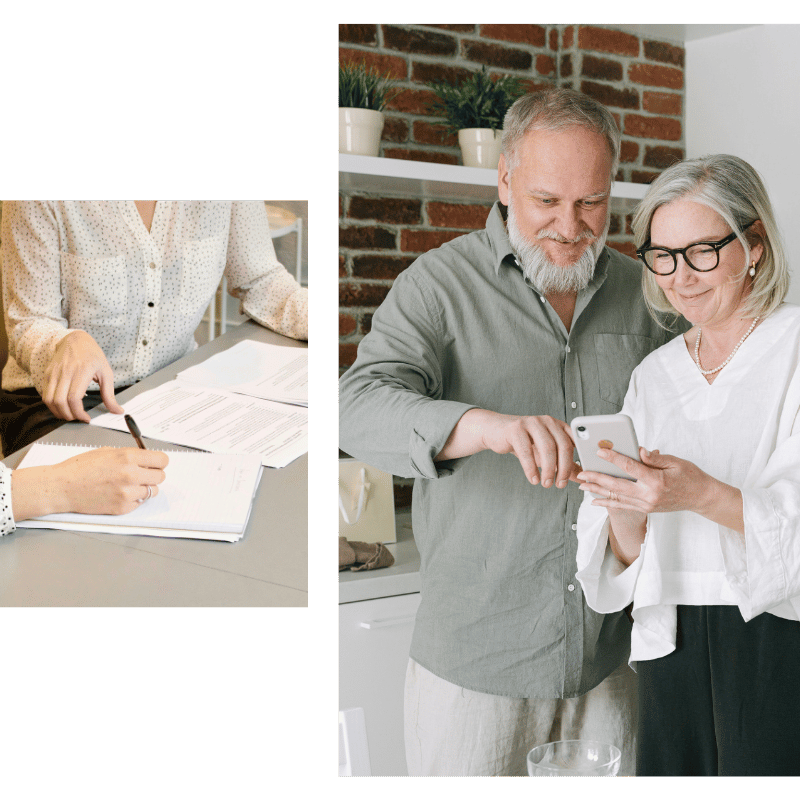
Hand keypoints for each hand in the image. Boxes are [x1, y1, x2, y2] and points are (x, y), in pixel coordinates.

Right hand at [43, 330, 124, 421]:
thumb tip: (118, 411)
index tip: (86, 418)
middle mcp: (65, 372)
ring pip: (49, 400)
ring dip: (58, 412)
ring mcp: (54, 373)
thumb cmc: (93, 356)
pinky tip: (62, 406)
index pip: (73, 398)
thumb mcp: (106, 373)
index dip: (78, 413)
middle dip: (69, 415)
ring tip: (70, 414)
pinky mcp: (47, 374)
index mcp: (82, 372)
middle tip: (78, 418)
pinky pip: (45, 394)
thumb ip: (110, 394)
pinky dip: (52, 405)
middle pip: (59, 402)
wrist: (76, 340)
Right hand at [49, 447, 168, 515]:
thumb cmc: (80, 468)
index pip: (162, 460)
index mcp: (128, 457)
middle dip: (153, 474)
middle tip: (142, 474)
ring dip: (144, 488)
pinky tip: (119, 494)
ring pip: (152, 491)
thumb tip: (146, 458)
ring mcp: (127, 493)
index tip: (155, 463)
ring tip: (129, 485)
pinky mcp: (122, 507)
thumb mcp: (107, 452)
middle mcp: (131, 475)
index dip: (159, 462)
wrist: (61, 487)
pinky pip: (139, 503)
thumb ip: (130, 455)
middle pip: (160, 477)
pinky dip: (133, 499)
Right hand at [481, 414, 579, 487]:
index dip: (578, 459)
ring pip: (547, 448)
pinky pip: (526, 451)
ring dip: (548, 469)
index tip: (579, 476)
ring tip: (546, 483)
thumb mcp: (544, 453)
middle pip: (563, 445)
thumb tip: (581, 478)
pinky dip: (531, 468)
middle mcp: (546, 421)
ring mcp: (531, 423)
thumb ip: (563, 464)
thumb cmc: (522, 442)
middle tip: (559, 484)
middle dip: (564, 468)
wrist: (495, 431)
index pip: (574, 441)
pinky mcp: (515, 429)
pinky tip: (533, 478)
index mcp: (557, 425)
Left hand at [577, 446, 712, 514]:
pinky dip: (607, 503)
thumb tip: (638, 450)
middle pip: (617, 485)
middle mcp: (648, 495)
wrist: (701, 498)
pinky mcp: (645, 509)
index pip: (630, 467)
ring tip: (582, 486)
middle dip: (597, 478)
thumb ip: (654, 458)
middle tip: (582, 473)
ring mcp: (646, 505)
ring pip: (616, 497)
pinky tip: (595, 500)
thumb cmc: (690, 476)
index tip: (600, 451)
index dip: (613, 458)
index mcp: (656, 481)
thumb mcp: (675, 462)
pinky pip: (622, 506)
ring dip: (597, 491)